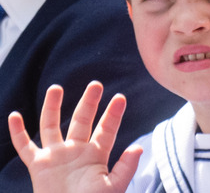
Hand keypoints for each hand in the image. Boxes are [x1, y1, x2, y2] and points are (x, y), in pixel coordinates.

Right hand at [7, 81, 141, 192]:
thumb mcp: (114, 187)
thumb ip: (125, 167)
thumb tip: (138, 147)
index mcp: (96, 155)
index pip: (106, 129)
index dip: (113, 114)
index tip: (120, 97)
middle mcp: (76, 151)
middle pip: (82, 120)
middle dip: (89, 102)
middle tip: (95, 84)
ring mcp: (57, 156)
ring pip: (52, 125)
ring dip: (53, 107)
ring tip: (56, 88)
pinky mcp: (39, 166)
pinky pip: (25, 147)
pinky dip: (18, 132)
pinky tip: (14, 116)